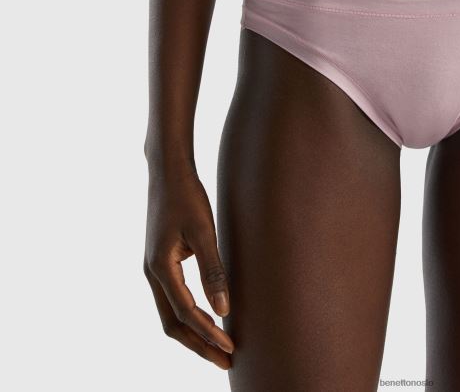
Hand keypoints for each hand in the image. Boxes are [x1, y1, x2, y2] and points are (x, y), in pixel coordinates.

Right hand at [143, 165, 233, 368]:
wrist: (167, 173)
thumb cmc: (188, 197)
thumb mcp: (205, 231)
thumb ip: (213, 270)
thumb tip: (224, 309)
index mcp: (160, 268)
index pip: (186, 313)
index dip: (209, 334)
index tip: (231, 349)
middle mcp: (152, 274)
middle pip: (172, 325)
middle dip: (199, 345)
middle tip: (226, 362)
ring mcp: (153, 270)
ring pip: (169, 315)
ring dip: (193, 335)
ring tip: (219, 349)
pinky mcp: (160, 264)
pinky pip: (171, 301)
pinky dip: (188, 318)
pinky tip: (208, 320)